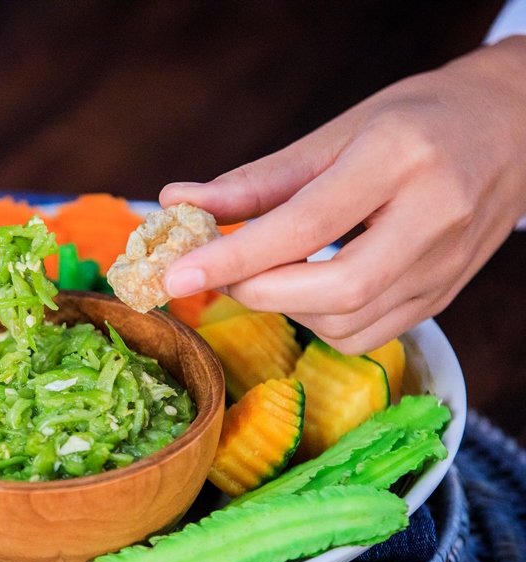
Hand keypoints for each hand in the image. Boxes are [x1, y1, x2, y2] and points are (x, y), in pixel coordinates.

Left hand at [160, 36, 525, 354]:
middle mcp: (432, 217)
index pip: (306, 224)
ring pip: (348, 321)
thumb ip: (258, 179)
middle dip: (258, 290)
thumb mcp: (337, 133)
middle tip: (218, 272)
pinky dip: (319, 322)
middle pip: (334, 289)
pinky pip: (368, 334)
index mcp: (400, 158)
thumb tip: (179, 202)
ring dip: (285, 308)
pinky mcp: (444, 295)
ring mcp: (445, 265)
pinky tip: (305, 289)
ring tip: (264, 271)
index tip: (176, 274)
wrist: (512, 127)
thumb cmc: (417, 120)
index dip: (234, 255)